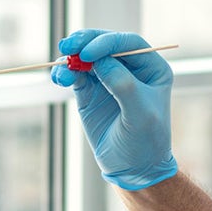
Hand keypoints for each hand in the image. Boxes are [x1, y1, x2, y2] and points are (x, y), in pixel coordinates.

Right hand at [50, 29, 176, 189]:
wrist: (132, 168)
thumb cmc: (146, 141)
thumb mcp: (140, 114)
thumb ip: (122, 84)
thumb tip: (99, 60)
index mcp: (151, 69)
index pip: (129, 44)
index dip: (108, 42)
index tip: (89, 53)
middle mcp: (130, 69)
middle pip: (104, 44)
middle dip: (85, 42)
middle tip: (67, 46)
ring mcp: (108, 78)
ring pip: (86, 57)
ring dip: (71, 58)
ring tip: (61, 67)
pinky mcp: (90, 91)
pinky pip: (75, 75)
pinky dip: (65, 73)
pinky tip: (60, 77)